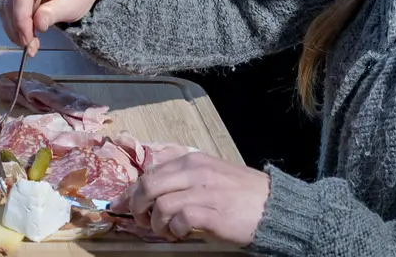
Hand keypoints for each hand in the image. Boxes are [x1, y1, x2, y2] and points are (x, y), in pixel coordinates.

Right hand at [0, 0, 100, 56]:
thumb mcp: (75, 4)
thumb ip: (55, 13)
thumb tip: (38, 24)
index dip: (21, 21)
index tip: (27, 41)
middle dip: (16, 27)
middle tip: (29, 47)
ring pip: (5, 2)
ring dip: (12, 25)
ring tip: (27, 41)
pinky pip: (7, 1)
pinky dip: (12, 19)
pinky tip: (23, 31)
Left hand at [112, 144, 267, 245]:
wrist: (275, 207)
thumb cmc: (244, 194)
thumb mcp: (212, 175)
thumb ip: (185, 178)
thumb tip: (151, 192)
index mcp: (193, 161)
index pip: (150, 172)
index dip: (130, 190)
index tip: (120, 204)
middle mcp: (195, 171)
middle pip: (148, 185)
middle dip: (136, 206)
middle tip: (141, 221)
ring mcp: (204, 191)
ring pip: (159, 204)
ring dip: (156, 224)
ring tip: (166, 232)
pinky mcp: (212, 213)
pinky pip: (178, 220)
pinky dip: (173, 231)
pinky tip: (180, 235)